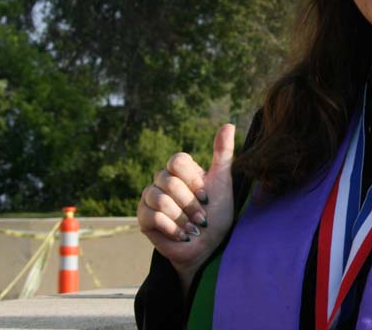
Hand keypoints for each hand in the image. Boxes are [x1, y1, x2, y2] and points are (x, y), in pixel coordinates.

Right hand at [137, 123, 235, 280]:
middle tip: (202, 217)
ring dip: (181, 217)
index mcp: (181, 170)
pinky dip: (172, 228)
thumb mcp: (223, 182)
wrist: (209, 246)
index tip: (206, 196)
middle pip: (168, 181)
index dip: (192, 180)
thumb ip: (223, 154)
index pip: (177, 161)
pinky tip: (182, 235)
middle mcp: (163, 181)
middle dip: (189, 203)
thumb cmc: (218, 214)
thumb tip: (228, 124)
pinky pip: (152, 216)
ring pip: (159, 199)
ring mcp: (150, 198)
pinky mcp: (143, 218)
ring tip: (193, 228)